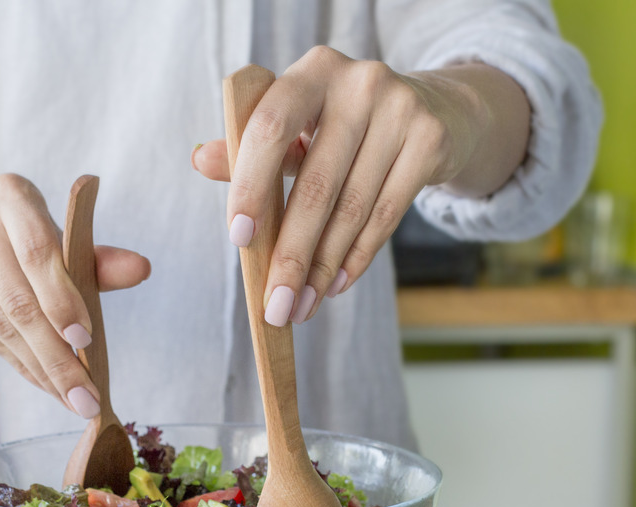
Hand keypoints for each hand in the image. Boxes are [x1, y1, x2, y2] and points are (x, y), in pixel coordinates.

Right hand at [0, 173, 150, 416]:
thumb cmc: (21, 236)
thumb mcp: (60, 237)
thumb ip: (98, 259)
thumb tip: (141, 269)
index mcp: (11, 195)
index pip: (38, 253)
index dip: (62, 299)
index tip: (86, 339)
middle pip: (19, 300)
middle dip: (57, 355)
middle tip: (87, 396)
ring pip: (1, 324)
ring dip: (41, 368)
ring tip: (73, 398)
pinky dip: (20, 363)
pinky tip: (46, 384)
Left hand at [193, 47, 528, 325]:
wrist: (435, 109)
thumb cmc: (345, 123)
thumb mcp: (298, 124)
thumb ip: (249, 145)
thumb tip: (200, 159)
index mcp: (312, 71)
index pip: (271, 127)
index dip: (250, 183)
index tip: (239, 238)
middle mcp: (359, 82)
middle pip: (317, 185)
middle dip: (292, 255)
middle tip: (275, 307)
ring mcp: (401, 109)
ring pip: (353, 208)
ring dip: (323, 269)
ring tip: (302, 306)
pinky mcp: (431, 141)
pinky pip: (387, 215)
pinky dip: (357, 257)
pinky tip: (336, 284)